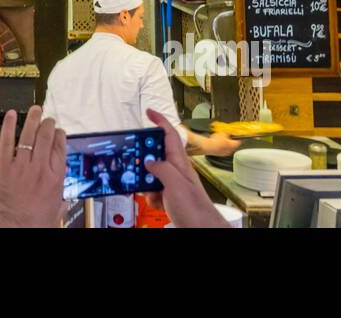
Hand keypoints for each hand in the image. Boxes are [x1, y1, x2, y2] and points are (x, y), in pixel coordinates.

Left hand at [0, 106, 66, 227]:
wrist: (13, 232)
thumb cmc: (33, 225)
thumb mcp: (55, 213)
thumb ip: (60, 202)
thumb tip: (65, 202)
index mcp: (55, 179)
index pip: (60, 148)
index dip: (59, 135)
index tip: (58, 130)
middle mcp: (39, 169)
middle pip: (46, 137)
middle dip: (47, 124)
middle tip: (47, 117)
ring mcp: (21, 167)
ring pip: (29, 135)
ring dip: (32, 119)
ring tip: (34, 110)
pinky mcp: (3, 168)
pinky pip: (6, 142)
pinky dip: (8, 126)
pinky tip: (10, 116)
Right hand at [144, 109, 229, 227]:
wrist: (201, 228)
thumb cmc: (195, 208)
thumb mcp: (175, 185)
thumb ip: (161, 168)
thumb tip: (149, 160)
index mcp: (179, 162)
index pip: (169, 134)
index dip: (159, 120)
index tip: (149, 112)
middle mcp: (176, 170)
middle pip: (156, 154)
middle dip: (144, 162)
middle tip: (138, 167)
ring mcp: (173, 183)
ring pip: (152, 175)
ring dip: (147, 184)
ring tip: (152, 193)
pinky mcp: (169, 196)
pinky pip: (153, 190)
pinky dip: (151, 196)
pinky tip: (157, 202)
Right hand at [199, 132, 242, 156]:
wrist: (209, 147)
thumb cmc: (217, 140)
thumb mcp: (224, 133)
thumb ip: (229, 132)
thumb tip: (230, 132)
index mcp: (234, 145)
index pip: (239, 142)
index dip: (238, 137)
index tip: (237, 135)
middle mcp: (231, 151)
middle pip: (234, 145)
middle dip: (232, 140)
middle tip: (229, 136)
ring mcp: (225, 153)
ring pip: (228, 148)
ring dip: (226, 144)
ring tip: (222, 138)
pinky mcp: (220, 154)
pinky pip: (223, 150)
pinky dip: (221, 146)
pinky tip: (217, 142)